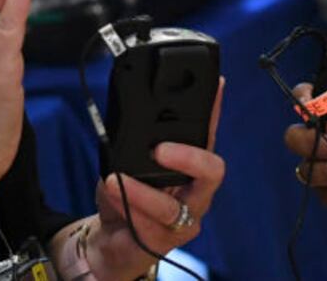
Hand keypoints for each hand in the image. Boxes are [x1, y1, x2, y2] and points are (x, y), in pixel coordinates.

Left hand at [86, 81, 226, 278]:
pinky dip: (127, 209)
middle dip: (188, 157)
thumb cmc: (125, 197)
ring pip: (173, 208)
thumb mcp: (126, 160)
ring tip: (115, 180)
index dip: (216, 109)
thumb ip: (134, 140)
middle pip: (213, 171)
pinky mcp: (165, 242)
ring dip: (140, 193)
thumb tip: (129, 111)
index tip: (214, 84)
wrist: (111, 241)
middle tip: (159, 149)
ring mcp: (185, 219)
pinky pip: (150, 229)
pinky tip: (112, 197)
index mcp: (190, 166)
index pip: (208, 132)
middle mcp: (195, 192)